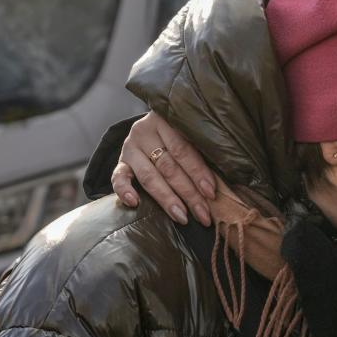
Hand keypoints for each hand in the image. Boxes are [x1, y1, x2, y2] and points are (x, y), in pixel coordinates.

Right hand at [111, 111, 215, 225]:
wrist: (155, 124)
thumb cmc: (184, 132)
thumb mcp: (192, 134)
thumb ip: (202, 150)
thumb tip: (218, 184)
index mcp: (167, 120)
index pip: (184, 150)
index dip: (198, 173)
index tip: (211, 194)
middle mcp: (145, 131)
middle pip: (169, 167)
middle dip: (189, 193)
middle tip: (203, 214)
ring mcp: (130, 146)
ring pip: (149, 176)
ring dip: (167, 199)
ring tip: (182, 217)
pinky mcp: (120, 160)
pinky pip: (118, 177)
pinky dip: (124, 190)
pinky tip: (134, 203)